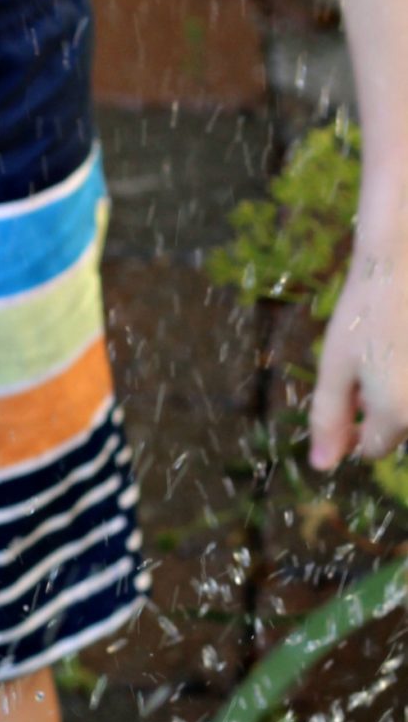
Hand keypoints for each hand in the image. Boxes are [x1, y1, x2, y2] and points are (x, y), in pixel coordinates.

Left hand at [310, 209, 407, 469]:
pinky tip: (400, 340)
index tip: (349, 401)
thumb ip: (328, 418)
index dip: (356, 433)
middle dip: (382, 409)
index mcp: (396, 412)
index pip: (376, 448)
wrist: (405, 256)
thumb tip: (322, 465)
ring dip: (397, 389)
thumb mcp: (335, 366)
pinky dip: (407, 369)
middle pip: (401, 427)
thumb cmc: (367, 308)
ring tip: (387, 350)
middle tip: (368, 364)